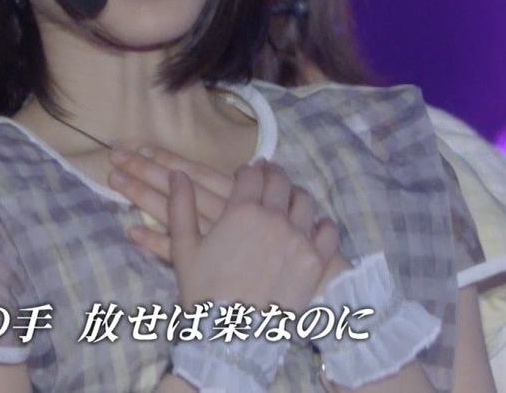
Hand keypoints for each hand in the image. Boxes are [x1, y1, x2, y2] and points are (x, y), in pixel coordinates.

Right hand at [110, 151, 349, 304]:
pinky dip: (321, 224)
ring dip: (295, 195)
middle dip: (272, 175)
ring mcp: (298, 239)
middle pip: (280, 182)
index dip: (248, 171)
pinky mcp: (316, 261)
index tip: (246, 174)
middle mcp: (274, 218)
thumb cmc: (203, 292)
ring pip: (305, 201)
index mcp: (241, 211)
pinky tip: (313, 227)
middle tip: (269, 178)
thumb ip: (180, 207)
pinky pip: (328, 231)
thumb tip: (177, 175)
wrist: (233, 334)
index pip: (251, 175)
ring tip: (289, 200)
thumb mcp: (183, 248)